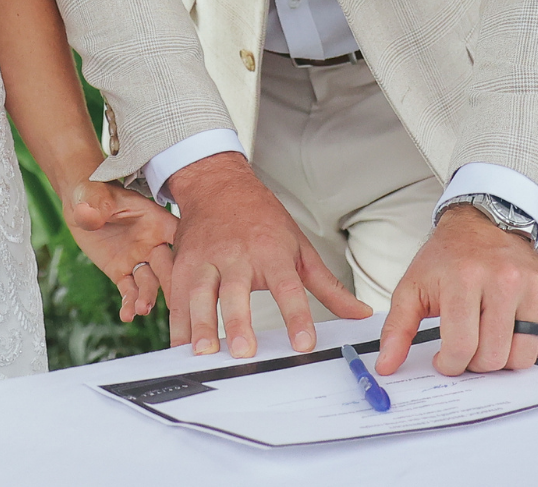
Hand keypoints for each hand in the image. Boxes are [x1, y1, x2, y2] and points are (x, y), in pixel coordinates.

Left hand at [65, 180, 179, 321]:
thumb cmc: (94, 191)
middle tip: (174, 302)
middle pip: (167, 265)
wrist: (81, 202)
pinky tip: (127, 316)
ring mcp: (138, 259)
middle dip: (171, 283)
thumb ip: (95, 205)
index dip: (189, 251)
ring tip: (142, 309)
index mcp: (155, 220)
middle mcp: (152, 243)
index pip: (177, 236)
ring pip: (149, 282)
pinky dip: (128, 303)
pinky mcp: (121, 272)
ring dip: (147, 296)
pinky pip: (128, 290)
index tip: (198, 269)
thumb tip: (88, 213)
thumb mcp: (94, 194)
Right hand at [161, 152, 369, 356]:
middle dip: (237, 322)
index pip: (287, 286)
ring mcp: (205, 259)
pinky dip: (178, 323)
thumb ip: (328, 287)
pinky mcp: (182, 265)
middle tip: (243, 351)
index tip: (303, 344)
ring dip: (201, 324)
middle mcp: (236, 255)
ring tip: (204, 351)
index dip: (296, 316)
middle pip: (236, 291)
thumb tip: (359, 314)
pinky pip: (177, 297)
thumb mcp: (299, 248)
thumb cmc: (262, 219)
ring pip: (200, 293)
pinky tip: (180, 346)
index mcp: (270, 251)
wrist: (218, 185)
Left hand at [375, 203, 537, 375]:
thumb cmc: (446, 258)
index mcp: (463, 279)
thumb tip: (385, 366)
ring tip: (487, 340)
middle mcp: (502, 280)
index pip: (461, 348)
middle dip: (475, 364)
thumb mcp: (412, 287)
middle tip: (466, 349)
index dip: (450, 364)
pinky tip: (510, 330)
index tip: (444, 360)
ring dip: (502, 359)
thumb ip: (397, 329)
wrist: (481, 224)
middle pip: (493, 356)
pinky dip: (528, 346)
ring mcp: (531, 285)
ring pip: (523, 356)